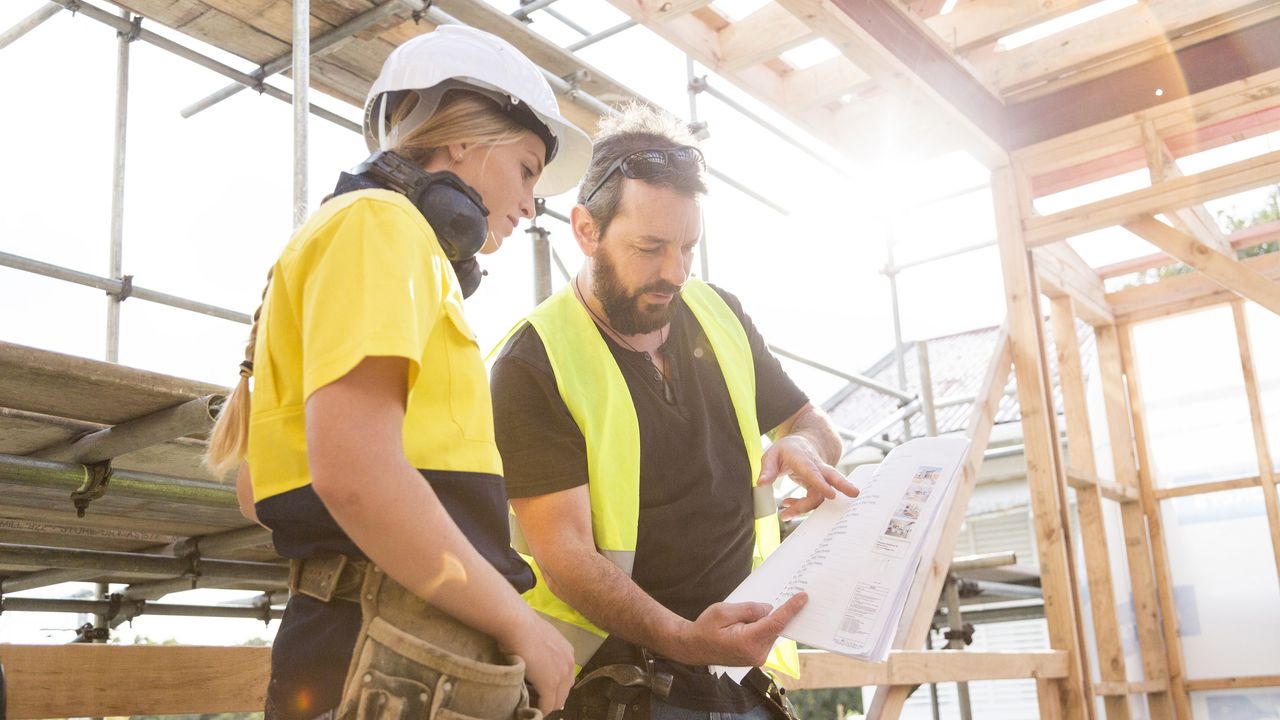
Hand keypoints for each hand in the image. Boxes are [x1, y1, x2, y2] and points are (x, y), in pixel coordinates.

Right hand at [498, 609, 575, 714]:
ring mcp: (561, 675)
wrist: (518, 625)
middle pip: (564, 692)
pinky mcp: (550, 684)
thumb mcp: (540, 638)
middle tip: (538, 702)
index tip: (544, 693)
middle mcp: (569, 664)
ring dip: (546, 705)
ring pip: (557, 701)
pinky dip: (540, 710)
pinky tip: (531, 710)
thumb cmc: (523, 627)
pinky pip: (547, 705)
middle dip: (552, 699)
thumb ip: (544, 651)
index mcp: (568, 653)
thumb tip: (535, 658)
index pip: (566, 679)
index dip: (556, 689)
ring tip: (533, 706)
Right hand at [666, 593, 806, 666]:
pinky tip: (752, 621)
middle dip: (778, 612)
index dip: (791, 609)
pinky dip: (764, 627)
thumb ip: (748, 609)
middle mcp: (756, 654)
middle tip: (783, 595)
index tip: (803, 598)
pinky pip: (766, 638)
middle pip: (775, 628)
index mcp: (747, 642)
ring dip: (767, 621)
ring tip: (750, 613)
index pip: (776, 623)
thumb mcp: (723, 611)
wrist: (694, 647)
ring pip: (771, 632)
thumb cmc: (705, 628)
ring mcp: (757, 658)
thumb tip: (768, 608)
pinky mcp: (756, 657)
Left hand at [759, 435, 858, 519]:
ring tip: (785, 514)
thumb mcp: (771, 454)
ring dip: (805, 507)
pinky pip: (814, 498)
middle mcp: (816, 467)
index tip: (831, 494)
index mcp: (803, 458)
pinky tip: (788, 505)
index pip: (814, 472)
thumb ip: (767, 469)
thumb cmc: (787, 449)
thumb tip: (762, 484)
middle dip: (843, 486)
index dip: (822, 483)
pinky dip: (801, 504)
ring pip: (822, 494)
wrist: (802, 444)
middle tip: (854, 494)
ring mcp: (819, 477)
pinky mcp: (819, 485)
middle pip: (832, 477)